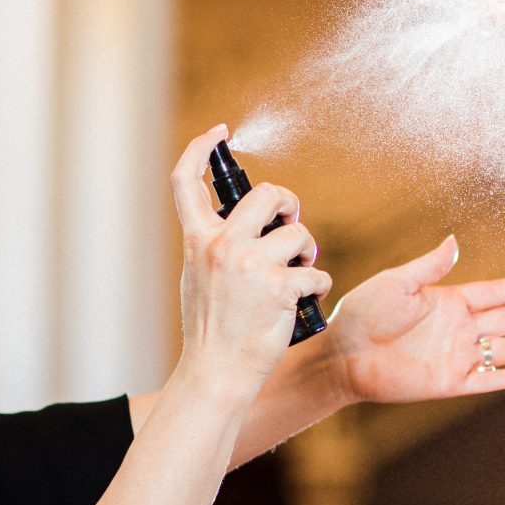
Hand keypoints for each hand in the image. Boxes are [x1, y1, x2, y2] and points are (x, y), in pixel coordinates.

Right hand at [170, 124, 331, 396]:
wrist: (217, 372)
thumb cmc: (212, 329)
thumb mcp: (199, 277)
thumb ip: (215, 245)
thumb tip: (243, 221)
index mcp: (196, 240)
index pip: (186, 181)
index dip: (201, 148)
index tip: (220, 132)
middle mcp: (221, 246)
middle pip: (266, 194)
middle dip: (288, 204)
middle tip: (292, 224)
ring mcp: (250, 266)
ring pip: (297, 234)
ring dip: (307, 251)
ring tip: (302, 271)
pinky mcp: (279, 288)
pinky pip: (315, 273)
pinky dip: (318, 285)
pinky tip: (308, 299)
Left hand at [323, 235, 504, 404]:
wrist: (342, 355)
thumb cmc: (363, 314)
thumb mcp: (398, 282)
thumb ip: (430, 266)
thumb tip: (455, 242)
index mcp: (451, 300)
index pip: (501, 292)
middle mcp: (460, 328)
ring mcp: (457, 356)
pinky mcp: (449, 382)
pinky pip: (488, 379)